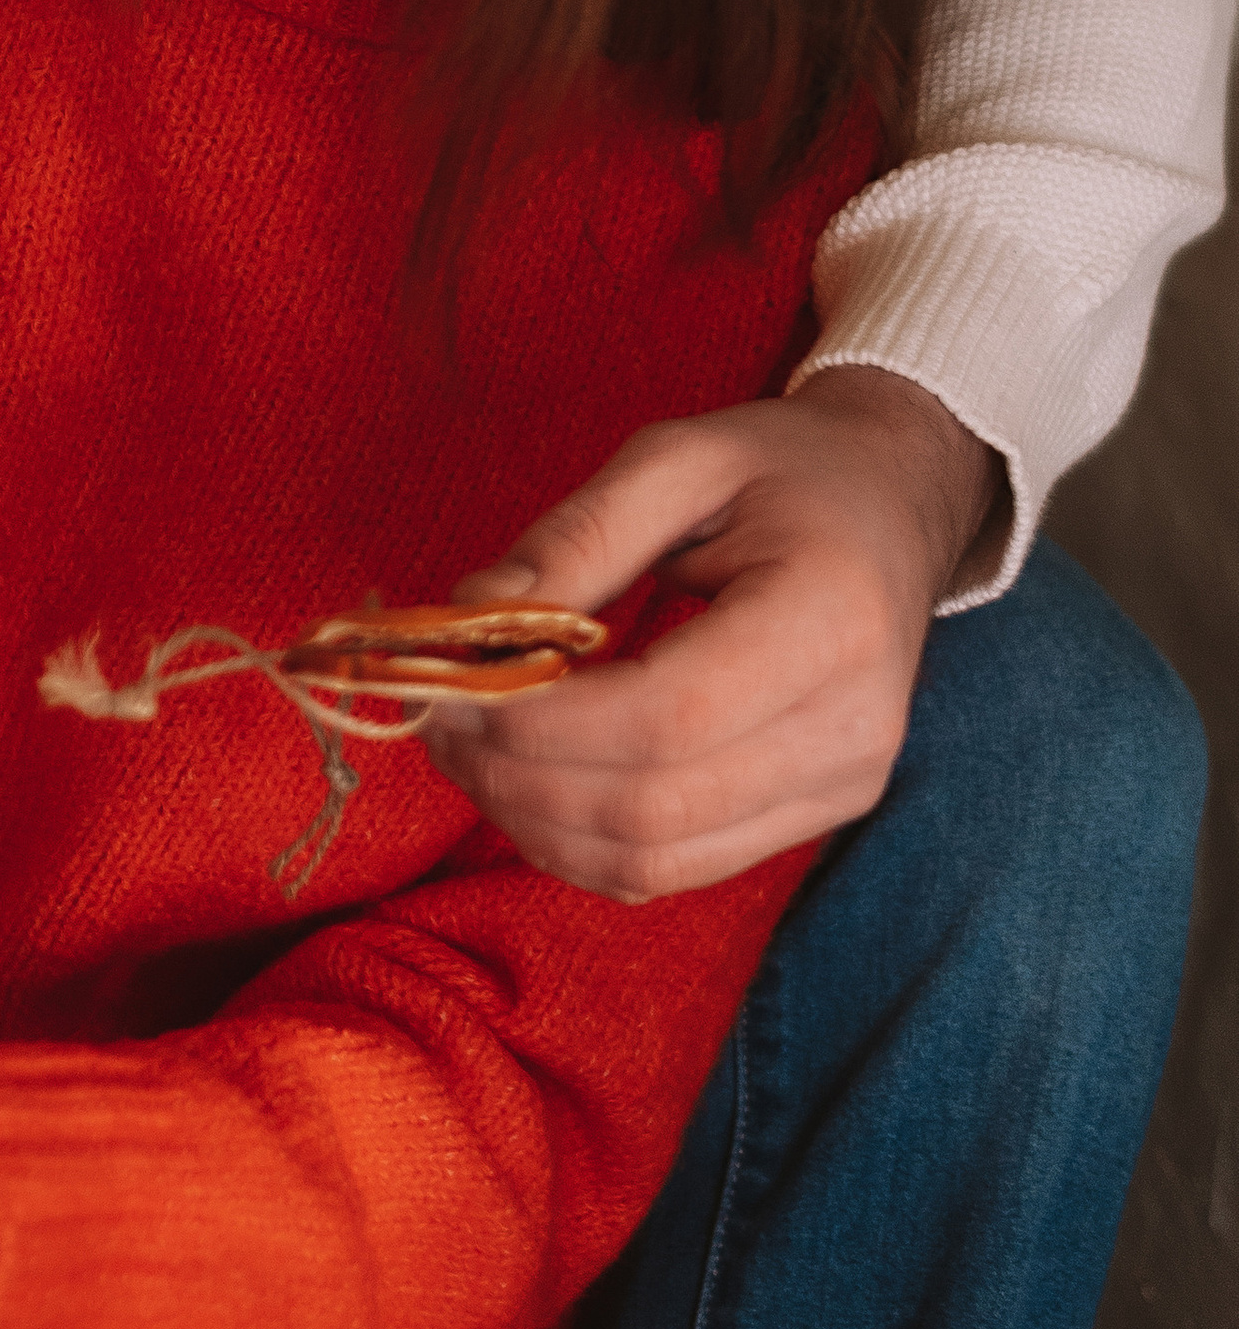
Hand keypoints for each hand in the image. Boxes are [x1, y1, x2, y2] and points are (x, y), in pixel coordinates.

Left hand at [417, 368, 1005, 900]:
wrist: (891, 510)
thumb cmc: (783, 470)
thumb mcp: (676, 459)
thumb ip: (573, 538)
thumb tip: (467, 622)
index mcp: (833, 618)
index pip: (668, 717)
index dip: (542, 720)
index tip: (449, 681)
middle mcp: (854, 728)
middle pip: (652, 807)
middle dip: (517, 774)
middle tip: (435, 714)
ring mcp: (841, 789)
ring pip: (654, 860)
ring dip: (533, 819)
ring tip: (467, 745)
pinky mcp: (813, 820)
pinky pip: (672, 869)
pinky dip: (578, 840)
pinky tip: (526, 778)